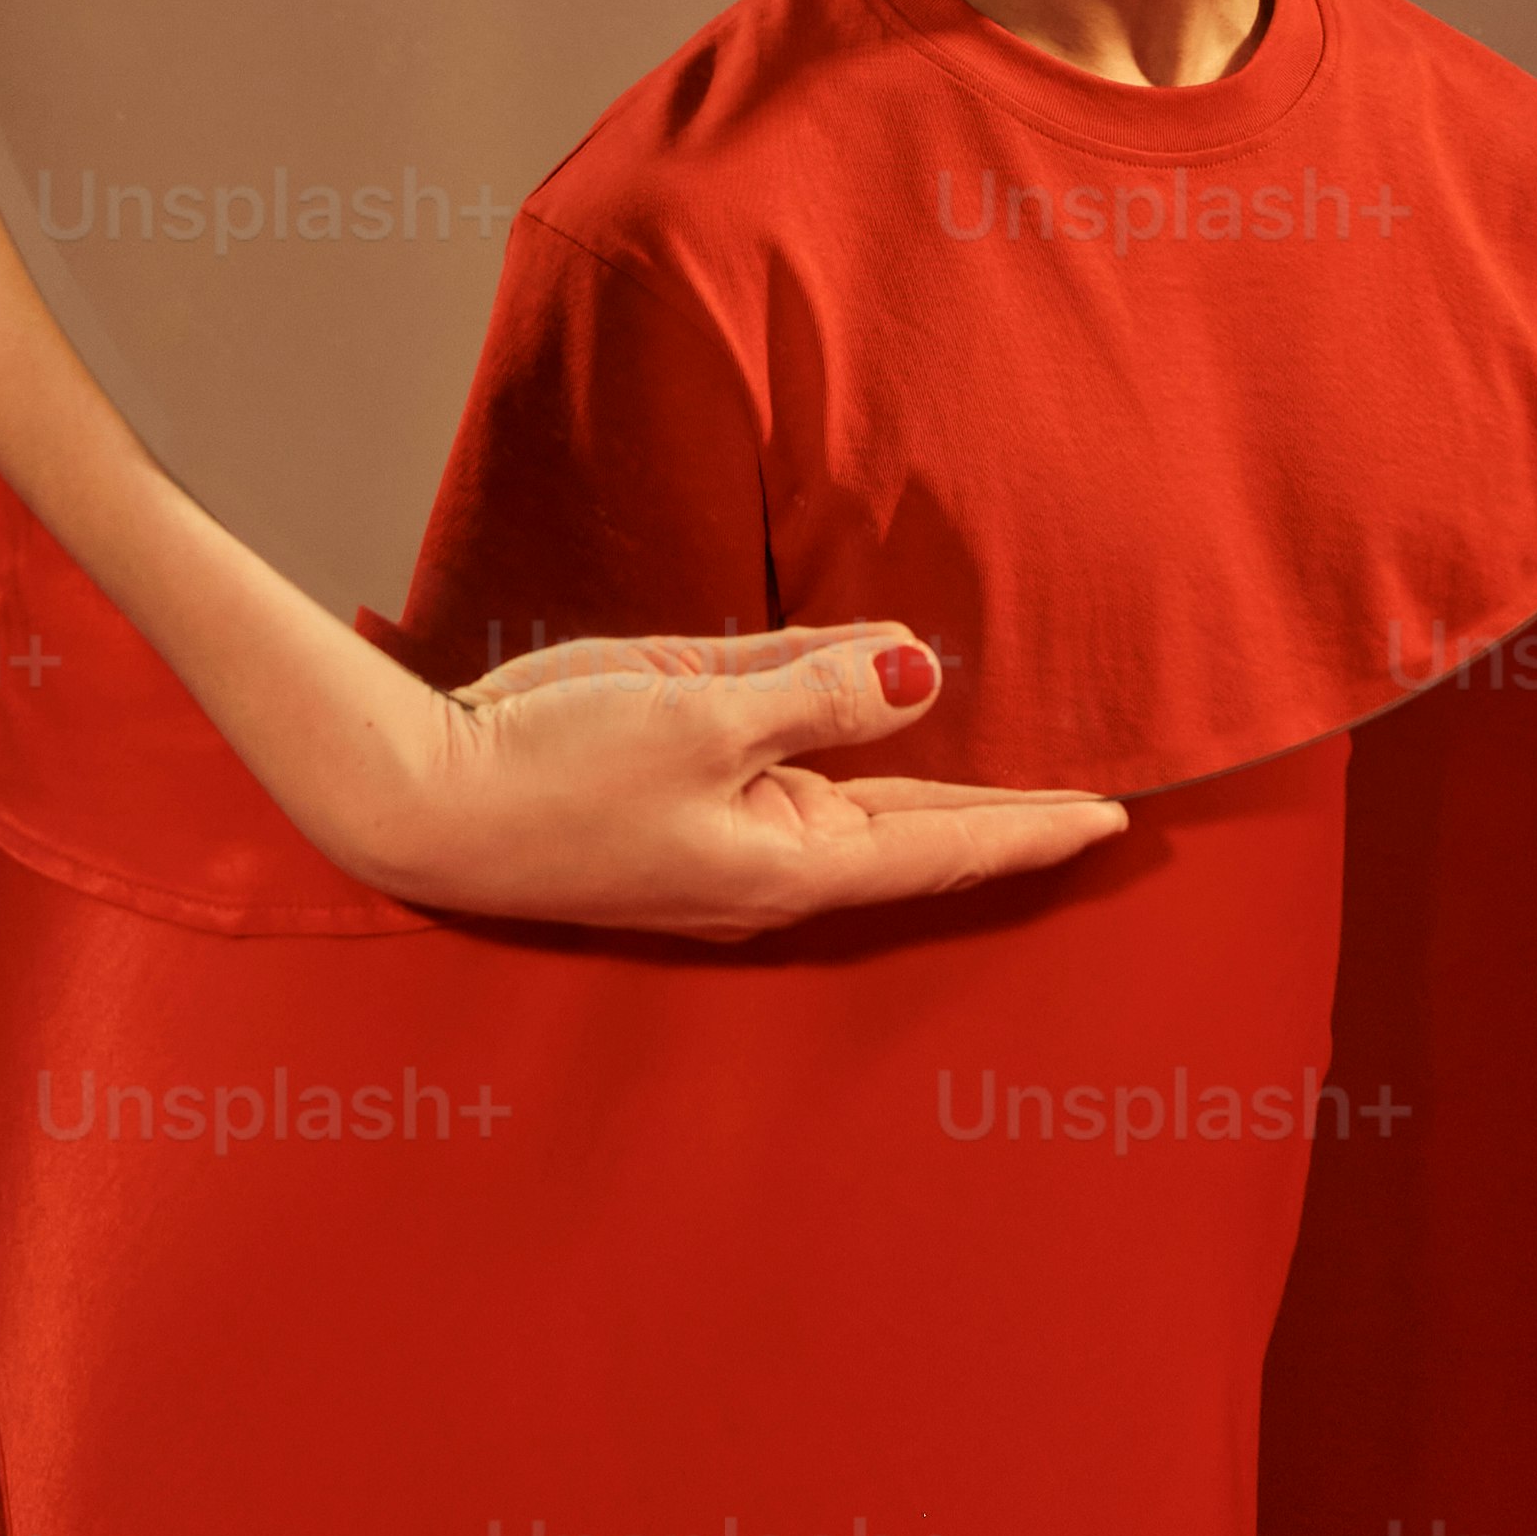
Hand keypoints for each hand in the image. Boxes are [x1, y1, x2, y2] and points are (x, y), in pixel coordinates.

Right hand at [371, 623, 1128, 939]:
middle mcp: (770, 864)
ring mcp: (723, 846)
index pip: (946, 844)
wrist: (421, 801)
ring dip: (930, 786)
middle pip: (914, 834)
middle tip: (1095, 815)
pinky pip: (785, 773)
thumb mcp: (701, 712)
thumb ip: (816, 688)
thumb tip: (923, 672)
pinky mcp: (678, 809)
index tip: (1114, 822)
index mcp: (791, 858)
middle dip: (1003, 823)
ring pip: (851, 796)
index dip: (1032, 827)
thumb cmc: (554, 768)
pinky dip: (841, 748)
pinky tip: (871, 714)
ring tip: (1015, 776)